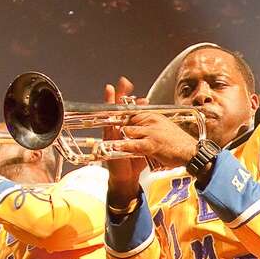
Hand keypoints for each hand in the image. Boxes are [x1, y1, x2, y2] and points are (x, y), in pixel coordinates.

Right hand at [103, 78, 147, 205]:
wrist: (127, 177)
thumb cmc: (134, 160)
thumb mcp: (141, 144)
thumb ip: (144, 132)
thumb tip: (151, 118)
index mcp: (126, 127)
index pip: (128, 110)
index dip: (132, 101)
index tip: (137, 91)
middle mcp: (117, 129)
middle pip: (117, 108)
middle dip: (119, 95)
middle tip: (122, 82)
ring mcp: (111, 135)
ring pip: (110, 116)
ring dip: (109, 103)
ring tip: (110, 89)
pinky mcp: (108, 144)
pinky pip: (108, 132)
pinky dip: (109, 123)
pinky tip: (109, 112)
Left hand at [110, 110, 201, 169]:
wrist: (191, 152)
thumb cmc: (179, 143)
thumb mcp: (165, 127)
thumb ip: (152, 126)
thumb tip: (141, 127)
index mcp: (155, 116)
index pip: (134, 113)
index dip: (125, 119)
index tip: (121, 123)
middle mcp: (152, 121)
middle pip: (128, 120)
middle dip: (123, 129)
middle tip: (121, 135)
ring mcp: (151, 132)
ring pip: (128, 131)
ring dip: (123, 137)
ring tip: (120, 144)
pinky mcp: (151, 144)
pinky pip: (132, 144)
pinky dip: (123, 146)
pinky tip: (117, 147)